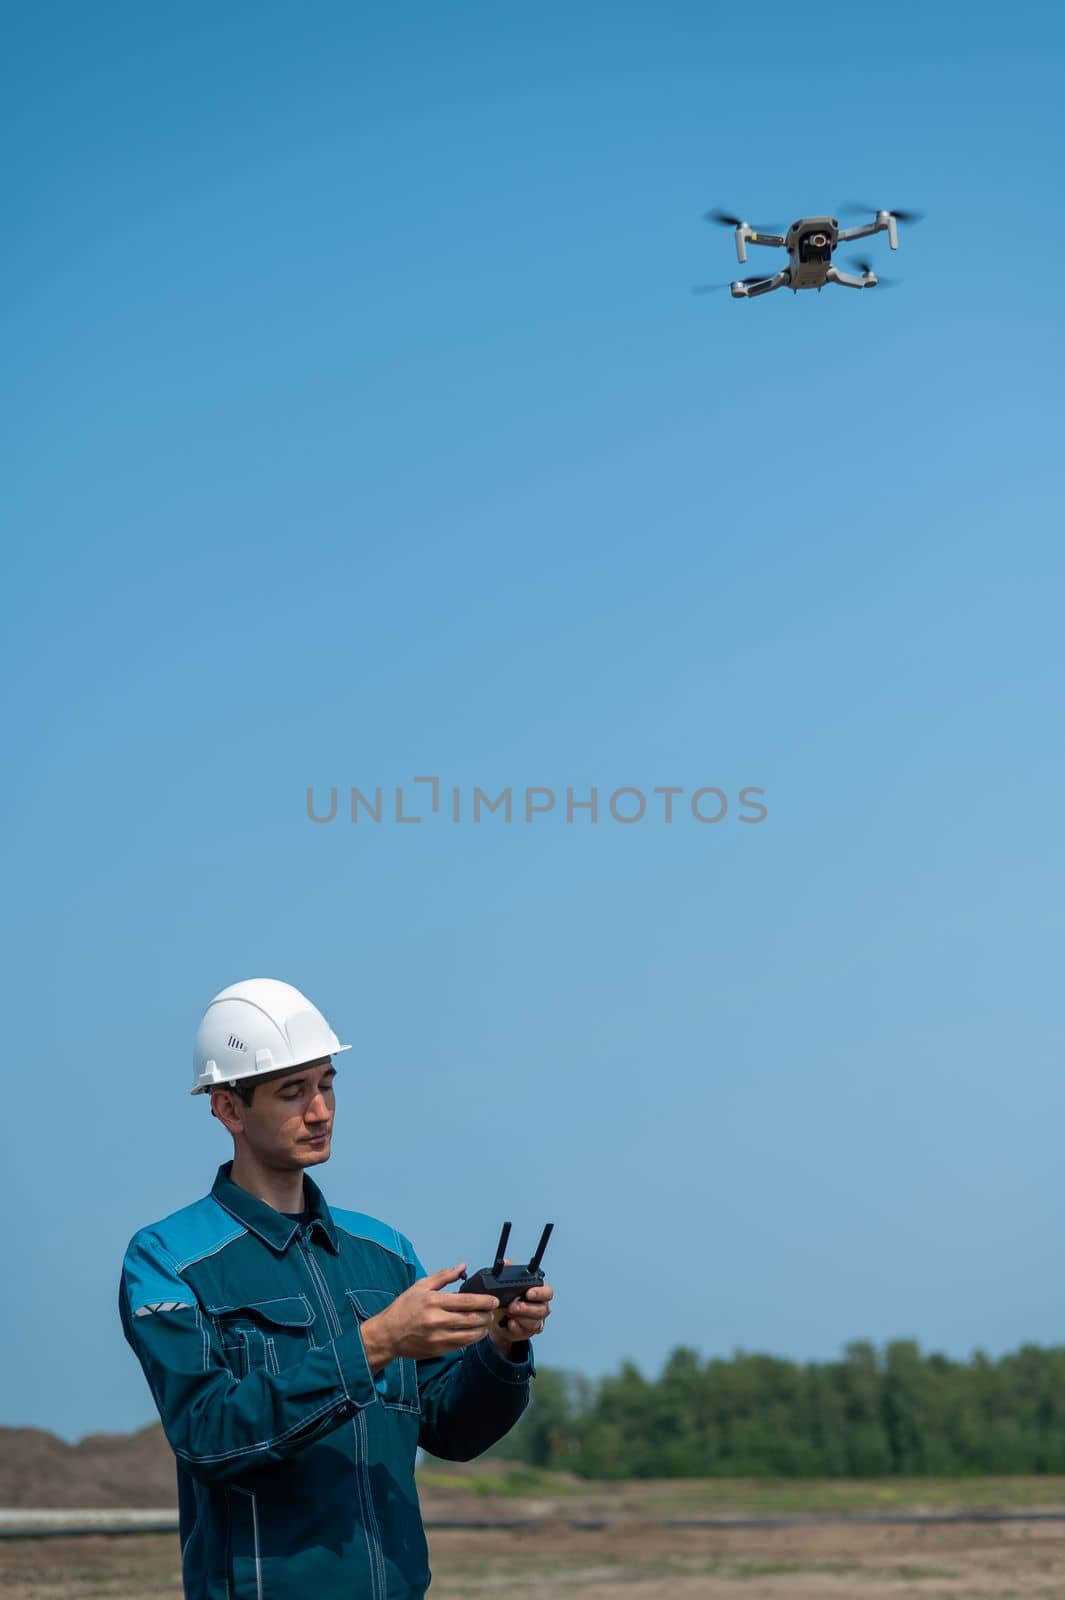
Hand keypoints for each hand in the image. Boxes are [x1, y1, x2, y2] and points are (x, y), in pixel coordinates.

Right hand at [360, 1264, 498, 1372]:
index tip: (494, 1300)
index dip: (484, 1301)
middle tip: (492, 1312)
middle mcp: (437, 1320)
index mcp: (434, 1302)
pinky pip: (461, 1346)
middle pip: (471, 1319)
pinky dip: (471, 1339)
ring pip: (469, 1335)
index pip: (466, 1301)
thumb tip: (463, 1266)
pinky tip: (474, 1333)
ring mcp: (438, 1337)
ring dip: (482, 1329)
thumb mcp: (420, 1286)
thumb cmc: (404, 1308)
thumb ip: (444, 1276)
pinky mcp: (438, 1350)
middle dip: (486, 1315)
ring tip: (486, 1323)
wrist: (388, 1334)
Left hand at [489, 1265, 553, 1357]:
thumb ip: (508, 1272)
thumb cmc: (507, 1298)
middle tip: (512, 1306)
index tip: (529, 1293)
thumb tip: (507, 1262)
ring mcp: (536, 1321)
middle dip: (527, 1308)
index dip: (540, 1293)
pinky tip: (509, 1324)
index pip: (547, 1292)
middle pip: (543, 1309)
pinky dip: (517, 1328)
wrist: (499, 1318)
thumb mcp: (506, 1284)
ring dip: (521, 1318)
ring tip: (508, 1314)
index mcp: (539, 1293)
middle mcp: (541, 1307)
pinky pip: (526, 1332)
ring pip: (535, 1322)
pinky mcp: (528, 1332)